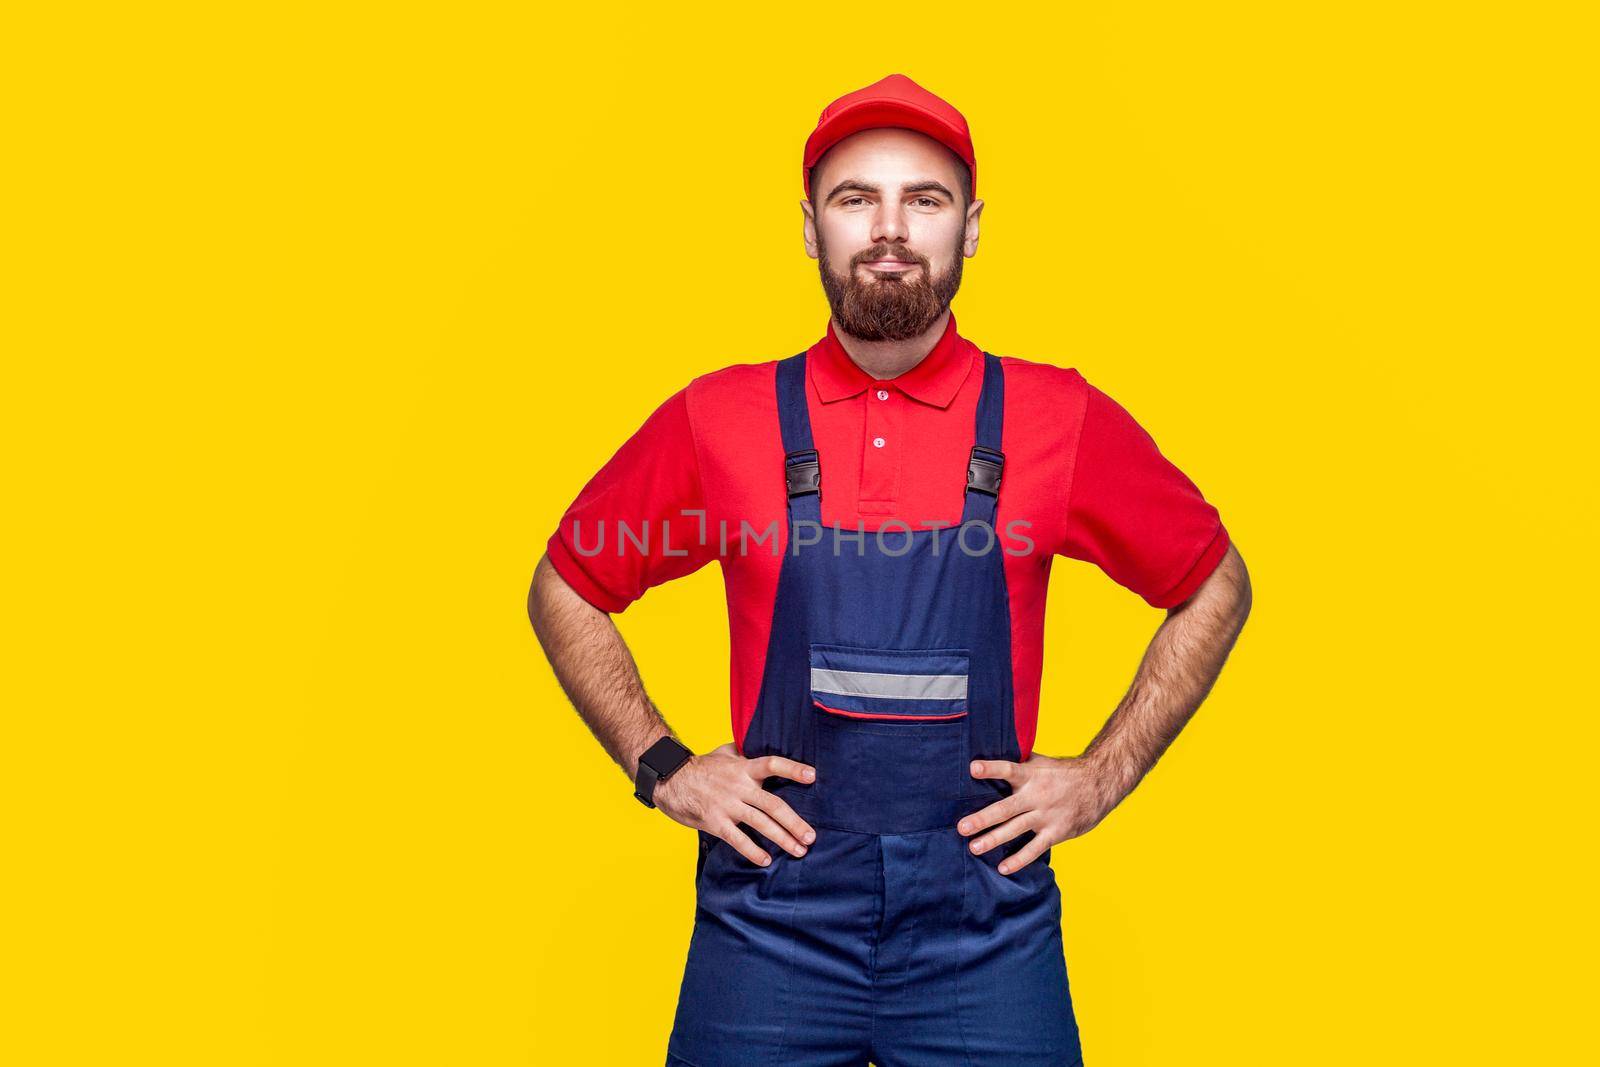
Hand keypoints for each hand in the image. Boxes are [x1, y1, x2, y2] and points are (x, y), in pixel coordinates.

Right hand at [652, 742, 817, 866]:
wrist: (669, 779)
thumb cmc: (700, 767)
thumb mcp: (724, 752)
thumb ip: (745, 753)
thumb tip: (762, 747)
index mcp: (743, 767)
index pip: (773, 764)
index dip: (793, 769)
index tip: (813, 776)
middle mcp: (739, 786)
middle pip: (773, 804)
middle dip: (795, 823)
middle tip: (811, 837)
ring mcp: (728, 805)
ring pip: (761, 823)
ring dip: (783, 839)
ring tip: (799, 851)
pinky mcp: (715, 821)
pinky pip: (738, 839)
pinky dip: (753, 851)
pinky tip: (766, 860)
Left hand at [957, 754, 1123, 874]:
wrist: (1099, 784)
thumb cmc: (1063, 773)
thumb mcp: (1041, 762)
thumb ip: (1019, 762)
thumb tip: (992, 751)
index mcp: (1031, 775)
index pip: (1008, 769)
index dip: (991, 769)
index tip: (973, 768)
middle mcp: (1036, 795)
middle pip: (1006, 807)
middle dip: (982, 818)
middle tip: (962, 827)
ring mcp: (1046, 815)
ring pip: (1016, 829)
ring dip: (994, 839)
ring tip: (974, 848)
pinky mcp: (1056, 832)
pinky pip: (1035, 848)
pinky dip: (1019, 859)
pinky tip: (1003, 868)